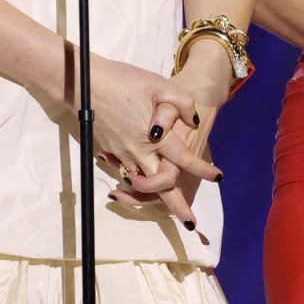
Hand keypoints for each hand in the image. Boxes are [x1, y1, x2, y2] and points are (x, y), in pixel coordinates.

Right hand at [86, 53, 222, 228]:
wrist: (85, 85)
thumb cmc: (124, 81)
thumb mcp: (159, 84)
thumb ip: (182, 102)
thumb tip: (193, 121)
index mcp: (156, 137)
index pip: (185, 160)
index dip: (203, 170)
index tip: (218, 177)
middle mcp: (140, 152)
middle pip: (161, 187)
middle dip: (177, 206)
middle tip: (190, 222)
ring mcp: (122, 154)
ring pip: (142, 186)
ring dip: (156, 199)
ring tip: (169, 208)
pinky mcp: (110, 152)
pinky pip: (126, 175)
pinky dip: (136, 185)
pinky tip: (142, 184)